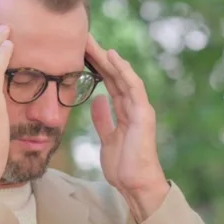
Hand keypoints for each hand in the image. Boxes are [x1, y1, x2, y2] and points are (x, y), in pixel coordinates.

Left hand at [86, 34, 169, 221]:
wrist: (135, 185)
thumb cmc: (124, 167)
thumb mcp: (107, 139)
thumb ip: (103, 119)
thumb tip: (97, 100)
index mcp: (125, 112)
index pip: (109, 83)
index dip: (95, 67)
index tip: (79, 53)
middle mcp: (133, 107)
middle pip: (114, 76)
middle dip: (99, 57)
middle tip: (82, 38)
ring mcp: (140, 109)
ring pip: (123, 77)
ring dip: (108, 59)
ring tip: (93, 42)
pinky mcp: (144, 114)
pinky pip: (134, 87)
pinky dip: (124, 71)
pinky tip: (112, 56)